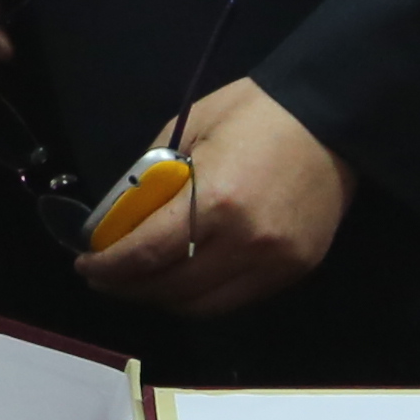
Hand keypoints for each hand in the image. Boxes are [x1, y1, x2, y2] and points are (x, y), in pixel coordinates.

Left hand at [78, 77, 352, 318]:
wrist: (333, 118)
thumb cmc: (255, 112)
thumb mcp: (189, 129)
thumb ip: (150, 178)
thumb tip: (116, 220)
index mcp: (215, 200)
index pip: (147, 253)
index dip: (109, 267)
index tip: (86, 265)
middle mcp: (245, 242)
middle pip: (171, 288)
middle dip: (128, 287)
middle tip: (106, 276)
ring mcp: (275, 263)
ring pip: (202, 306)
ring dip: (162, 298)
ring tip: (140, 282)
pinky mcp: (295, 271)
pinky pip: (236, 299)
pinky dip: (201, 296)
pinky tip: (184, 278)